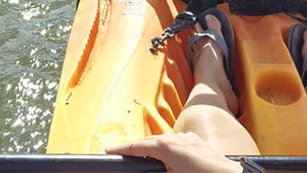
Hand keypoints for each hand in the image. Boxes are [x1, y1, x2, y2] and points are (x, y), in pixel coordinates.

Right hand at [106, 132, 240, 172]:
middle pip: (148, 141)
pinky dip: (168, 147)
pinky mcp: (198, 142)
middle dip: (133, 147)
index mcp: (166, 146)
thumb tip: (150, 167)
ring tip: (142, 154)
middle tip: (120, 152)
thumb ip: (156, 168)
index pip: (136, 147)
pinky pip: (177, 142)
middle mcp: (176, 138)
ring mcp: (188, 139)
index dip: (121, 149)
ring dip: (151, 146)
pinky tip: (168, 156)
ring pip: (163, 140)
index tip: (108, 150)